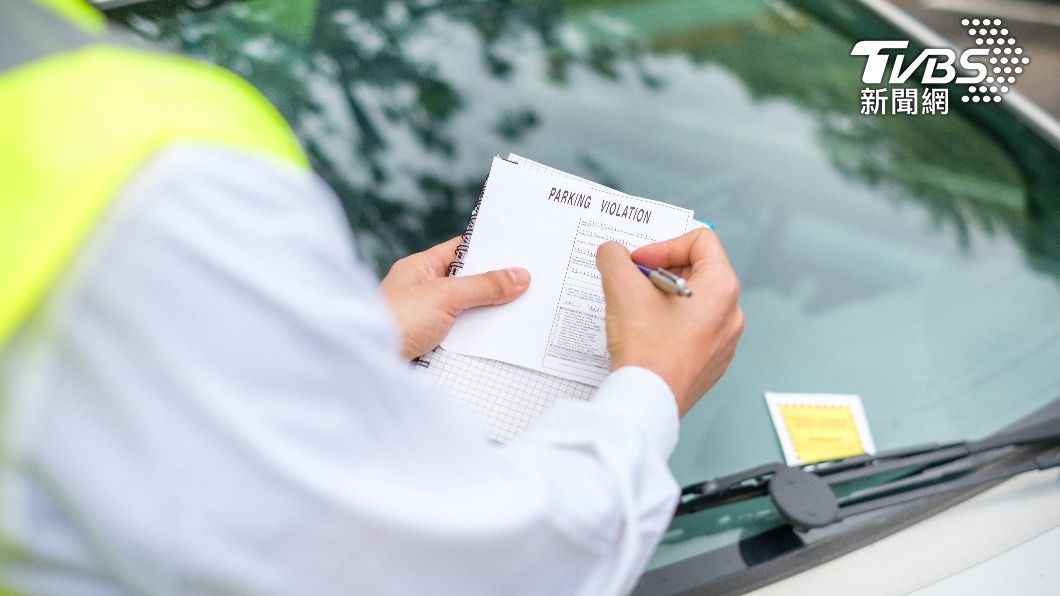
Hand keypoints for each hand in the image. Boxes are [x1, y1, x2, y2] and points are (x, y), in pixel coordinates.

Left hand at [381, 236, 530, 359]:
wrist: (370, 361)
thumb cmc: (396, 319)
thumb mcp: (445, 296)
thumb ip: (483, 286)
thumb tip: (518, 276)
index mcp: (420, 268)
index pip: (460, 250)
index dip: (489, 250)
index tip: (519, 252)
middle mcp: (422, 290)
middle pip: (466, 283)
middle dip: (494, 286)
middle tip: (529, 285)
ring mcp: (425, 318)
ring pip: (465, 311)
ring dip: (487, 315)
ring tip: (522, 312)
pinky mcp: (428, 344)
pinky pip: (459, 336)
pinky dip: (476, 338)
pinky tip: (498, 339)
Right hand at [595, 229, 743, 415]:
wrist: (646, 400)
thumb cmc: (646, 348)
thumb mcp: (621, 288)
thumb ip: (614, 258)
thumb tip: (611, 253)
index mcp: (722, 288)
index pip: (701, 241)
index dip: (664, 246)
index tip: (639, 264)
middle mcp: (731, 314)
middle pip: (698, 271)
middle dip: (661, 272)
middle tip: (634, 285)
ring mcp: (723, 342)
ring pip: (694, 303)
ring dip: (664, 299)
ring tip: (638, 312)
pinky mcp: (711, 364)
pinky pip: (693, 331)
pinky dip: (670, 325)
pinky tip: (646, 336)